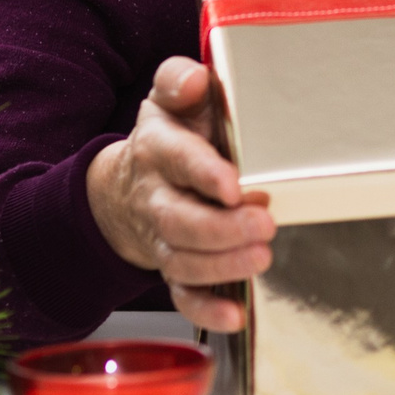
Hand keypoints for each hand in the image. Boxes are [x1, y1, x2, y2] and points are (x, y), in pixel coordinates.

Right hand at [86, 56, 276, 332]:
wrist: (130, 181)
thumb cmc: (170, 133)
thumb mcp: (168, 96)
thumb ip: (179, 80)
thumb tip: (195, 80)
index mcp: (159, 149)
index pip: (178, 160)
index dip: (203, 173)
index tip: (234, 184)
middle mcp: (157, 197)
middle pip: (180, 221)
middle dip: (222, 228)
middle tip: (264, 223)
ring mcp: (163, 237)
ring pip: (183, 261)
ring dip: (222, 266)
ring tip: (260, 256)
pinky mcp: (173, 266)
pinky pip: (183, 295)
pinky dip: (207, 310)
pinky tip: (235, 314)